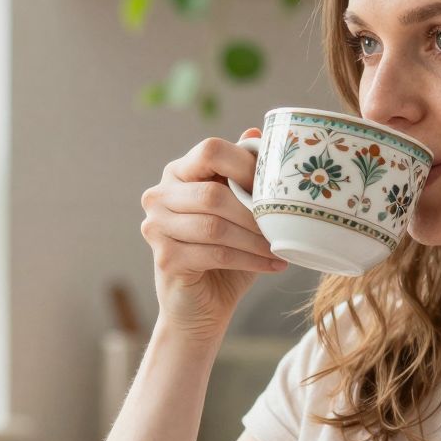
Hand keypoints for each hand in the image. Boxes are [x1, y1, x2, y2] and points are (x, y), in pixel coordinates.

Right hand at [139, 128, 285, 341]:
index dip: (246, 165)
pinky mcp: (164, 257)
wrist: (203, 307)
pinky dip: (250, 260)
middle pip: (213, 194)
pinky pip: (214, 254)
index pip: (210, 150)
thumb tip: (257, 133)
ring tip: (281, 249)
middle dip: (254, 213)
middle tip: (284, 227)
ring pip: (215, 227)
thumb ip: (245, 178)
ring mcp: (156, 227)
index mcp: (180, 173)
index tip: (274, 189)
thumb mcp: (242, 214)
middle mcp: (160, 195)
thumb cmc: (227, 256)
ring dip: (255, 240)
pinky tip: (273, 265)